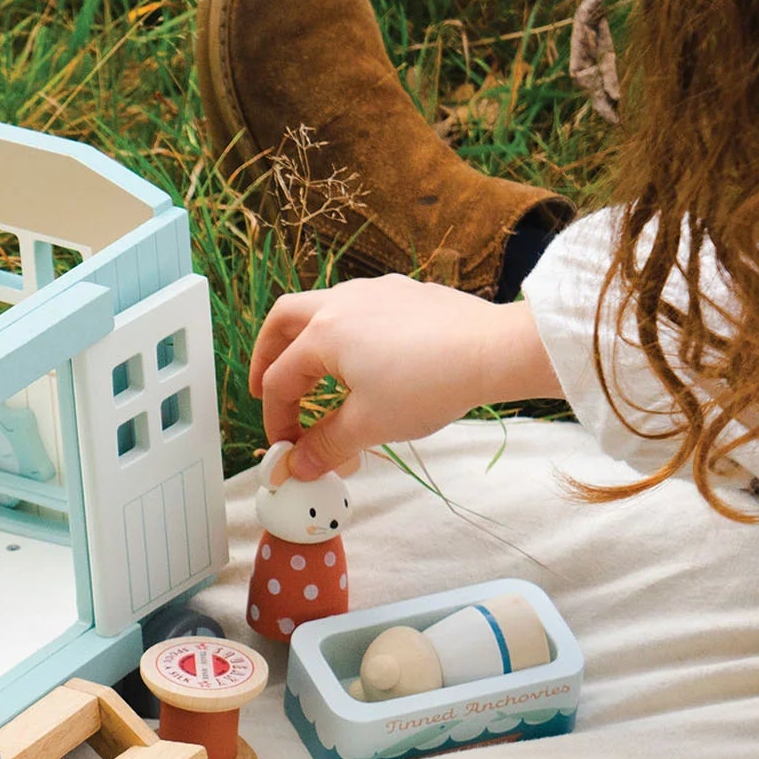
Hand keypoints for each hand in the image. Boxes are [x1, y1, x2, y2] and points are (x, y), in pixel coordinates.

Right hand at [248, 276, 558, 476]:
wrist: (492, 350)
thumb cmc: (428, 384)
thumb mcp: (369, 424)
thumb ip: (326, 445)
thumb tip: (298, 466)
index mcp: (322, 334)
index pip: (281, 380)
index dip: (277, 419)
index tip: (288, 450)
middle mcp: (341, 303)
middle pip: (284, 321)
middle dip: (268, 356)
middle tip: (267, 389)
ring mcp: (375, 291)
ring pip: (323, 307)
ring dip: (308, 341)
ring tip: (314, 374)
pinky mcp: (406, 293)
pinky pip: (361, 308)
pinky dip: (347, 333)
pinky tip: (367, 358)